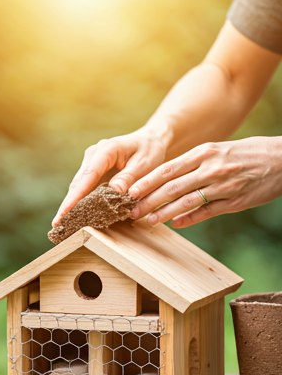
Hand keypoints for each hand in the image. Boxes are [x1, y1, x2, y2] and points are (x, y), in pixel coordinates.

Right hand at [52, 128, 166, 225]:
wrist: (149, 141)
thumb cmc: (149, 151)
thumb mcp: (145, 163)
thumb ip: (129, 178)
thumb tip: (113, 192)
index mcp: (106, 150)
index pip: (88, 176)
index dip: (76, 196)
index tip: (66, 211)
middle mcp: (93, 155)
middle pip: (77, 183)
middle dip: (67, 204)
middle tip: (57, 224)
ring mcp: (90, 163)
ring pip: (78, 187)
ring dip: (70, 205)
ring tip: (61, 224)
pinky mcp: (93, 172)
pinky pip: (84, 189)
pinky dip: (79, 202)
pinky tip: (73, 216)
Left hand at [129, 137, 281, 227]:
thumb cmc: (244, 153)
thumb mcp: (216, 150)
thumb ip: (191, 164)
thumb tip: (164, 179)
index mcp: (203, 153)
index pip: (167, 169)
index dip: (146, 181)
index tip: (129, 191)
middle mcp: (211, 168)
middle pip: (172, 186)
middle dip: (149, 200)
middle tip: (131, 211)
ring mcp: (223, 185)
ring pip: (187, 201)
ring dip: (164, 213)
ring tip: (148, 220)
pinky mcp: (235, 201)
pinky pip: (207, 212)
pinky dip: (189, 219)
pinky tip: (175, 224)